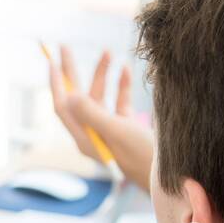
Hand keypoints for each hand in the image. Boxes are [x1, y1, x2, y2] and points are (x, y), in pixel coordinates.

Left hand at [49, 45, 142, 186]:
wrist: (171, 175)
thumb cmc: (142, 156)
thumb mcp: (116, 131)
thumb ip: (92, 113)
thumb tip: (70, 95)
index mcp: (85, 137)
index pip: (63, 106)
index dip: (56, 84)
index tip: (52, 62)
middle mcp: (93, 133)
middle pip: (77, 97)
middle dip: (71, 72)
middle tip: (62, 47)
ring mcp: (110, 129)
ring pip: (100, 97)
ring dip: (103, 75)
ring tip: (108, 51)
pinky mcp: (126, 128)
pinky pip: (119, 102)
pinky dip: (122, 86)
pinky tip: (126, 68)